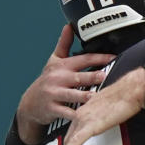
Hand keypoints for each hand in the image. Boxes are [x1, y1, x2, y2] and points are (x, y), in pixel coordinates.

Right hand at [15, 24, 112, 140]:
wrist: (30, 104)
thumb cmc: (47, 81)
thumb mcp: (53, 61)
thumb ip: (63, 44)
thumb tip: (69, 26)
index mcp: (63, 66)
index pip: (83, 59)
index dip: (98, 58)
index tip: (113, 58)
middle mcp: (58, 79)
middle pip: (78, 77)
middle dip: (91, 76)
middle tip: (104, 76)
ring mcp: (55, 94)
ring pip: (72, 95)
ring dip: (83, 96)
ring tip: (95, 97)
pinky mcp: (52, 109)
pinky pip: (65, 112)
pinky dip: (74, 115)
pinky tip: (83, 117)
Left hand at [58, 69, 144, 144]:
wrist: (130, 90)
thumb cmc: (124, 99)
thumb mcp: (110, 111)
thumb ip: (104, 118)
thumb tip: (108, 123)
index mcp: (84, 114)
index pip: (73, 136)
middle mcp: (80, 117)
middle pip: (69, 144)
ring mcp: (84, 121)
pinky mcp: (90, 125)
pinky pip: (76, 142)